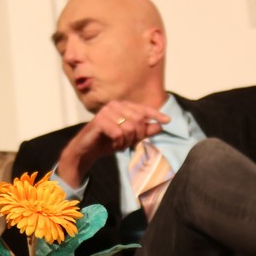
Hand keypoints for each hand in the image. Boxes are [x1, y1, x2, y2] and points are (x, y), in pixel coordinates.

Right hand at [55, 100, 169, 185]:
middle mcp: (114, 105)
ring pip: (129, 128)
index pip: (143, 109)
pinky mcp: (99, 121)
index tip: (168, 121)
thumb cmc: (108, 141)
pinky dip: (118, 143)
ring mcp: (106, 112)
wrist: (87, 149)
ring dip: (126, 141)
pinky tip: (112, 144)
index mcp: (122, 106)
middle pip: (138, 120)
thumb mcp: (129, 137)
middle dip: (137, 136)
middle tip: (128, 144)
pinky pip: (118, 133)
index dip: (156, 115)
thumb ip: (144, 131)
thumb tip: (160, 126)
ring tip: (119, 144)